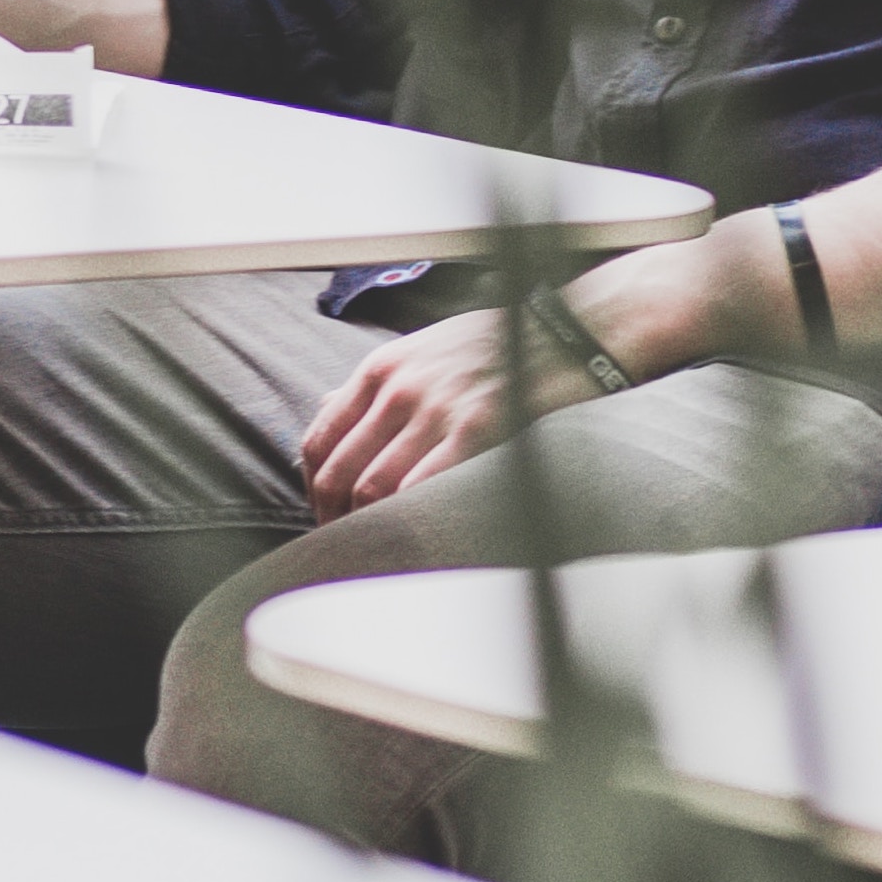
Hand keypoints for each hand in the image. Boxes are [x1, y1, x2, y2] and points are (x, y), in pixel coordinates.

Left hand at [294, 229, 760, 517]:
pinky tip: (415, 540)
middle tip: (344, 547)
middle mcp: (400, 387)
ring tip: (378, 553)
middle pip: (339, 471)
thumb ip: (378, 383)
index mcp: (382, 367)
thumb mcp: (425, 348)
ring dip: (367, 527)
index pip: (319, 437)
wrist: (568, 329)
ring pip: (374, 488)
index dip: (313, 488)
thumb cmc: (500, 342)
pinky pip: (423, 490)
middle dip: (332, 518)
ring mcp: (437, 408)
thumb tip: (325, 409)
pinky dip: (409, 521)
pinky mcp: (477, 429)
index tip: (325, 514)